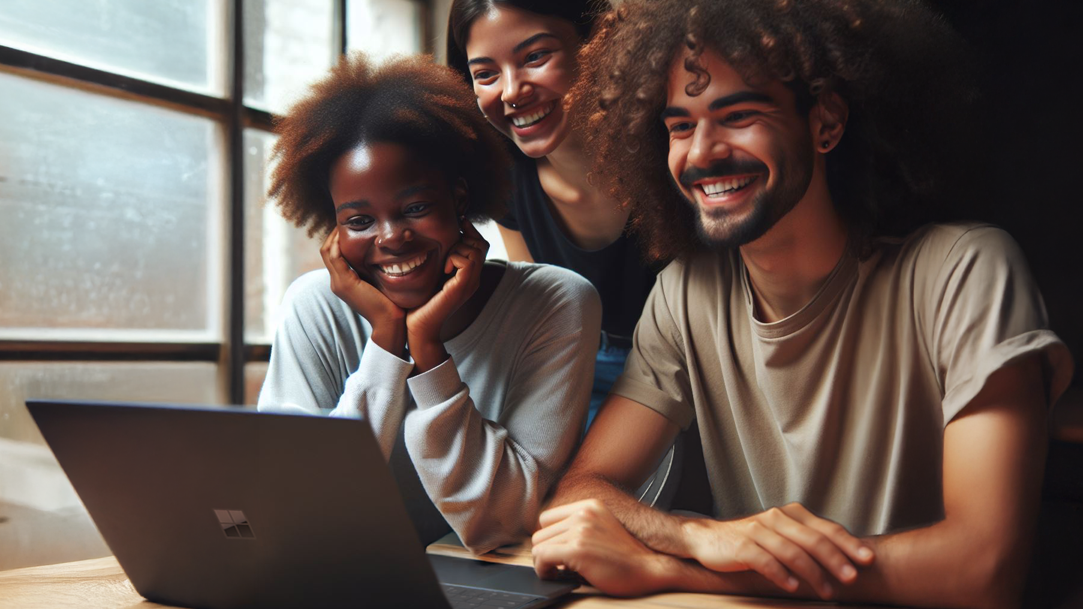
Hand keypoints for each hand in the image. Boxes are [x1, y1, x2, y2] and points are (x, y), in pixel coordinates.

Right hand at [321, 229, 404, 353]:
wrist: (390, 322)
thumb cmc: (390, 303)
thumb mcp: (378, 281)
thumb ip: (374, 269)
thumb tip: (382, 252)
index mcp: (343, 281)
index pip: (333, 254)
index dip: (338, 238)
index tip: (351, 225)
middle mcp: (336, 282)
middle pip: (327, 250)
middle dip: (335, 233)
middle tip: (346, 218)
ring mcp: (339, 283)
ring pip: (328, 251)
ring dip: (336, 234)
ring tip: (346, 221)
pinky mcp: (345, 283)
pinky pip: (336, 257)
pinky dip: (339, 243)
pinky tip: (348, 233)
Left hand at [405, 219, 487, 369]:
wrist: (418, 328)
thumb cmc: (419, 304)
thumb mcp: (430, 275)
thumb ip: (438, 260)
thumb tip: (434, 238)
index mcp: (467, 276)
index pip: (480, 245)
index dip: (470, 231)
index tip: (458, 221)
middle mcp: (473, 279)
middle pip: (481, 244)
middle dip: (464, 237)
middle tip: (447, 248)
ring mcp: (470, 284)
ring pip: (475, 249)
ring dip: (458, 248)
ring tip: (444, 262)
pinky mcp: (463, 287)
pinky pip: (467, 260)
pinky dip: (455, 258)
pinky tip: (444, 270)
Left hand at [532, 500, 669, 596]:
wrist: (650, 569)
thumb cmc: (627, 556)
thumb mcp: (603, 528)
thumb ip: (579, 526)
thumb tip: (548, 540)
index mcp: (589, 506)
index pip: (547, 518)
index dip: (549, 538)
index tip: (555, 551)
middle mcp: (584, 514)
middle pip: (540, 533)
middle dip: (546, 552)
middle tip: (558, 566)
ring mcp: (580, 530)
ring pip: (538, 546)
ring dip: (545, 562)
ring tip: (559, 571)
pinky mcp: (577, 549)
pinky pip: (542, 557)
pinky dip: (544, 570)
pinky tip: (557, 575)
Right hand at [681, 503, 874, 598]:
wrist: (708, 539)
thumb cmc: (751, 541)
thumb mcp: (781, 536)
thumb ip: (807, 542)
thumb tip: (845, 560)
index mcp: (791, 514)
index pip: (826, 528)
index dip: (848, 543)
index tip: (868, 560)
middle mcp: (777, 518)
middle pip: (812, 539)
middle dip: (835, 560)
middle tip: (852, 578)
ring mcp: (758, 531)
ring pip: (792, 552)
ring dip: (813, 573)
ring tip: (826, 591)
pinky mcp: (742, 546)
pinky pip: (765, 561)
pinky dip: (781, 575)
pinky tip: (793, 587)